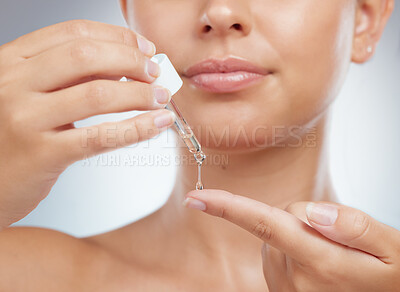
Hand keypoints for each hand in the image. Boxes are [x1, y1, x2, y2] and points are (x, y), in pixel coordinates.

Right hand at [0, 20, 174, 228]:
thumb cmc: (12, 138)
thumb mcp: (30, 95)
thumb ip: (68, 78)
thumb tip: (122, 66)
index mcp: (12, 62)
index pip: (72, 33)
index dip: (116, 37)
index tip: (144, 47)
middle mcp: (13, 83)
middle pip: (86, 57)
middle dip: (131, 61)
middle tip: (155, 73)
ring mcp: (26, 118)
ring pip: (97, 94)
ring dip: (140, 94)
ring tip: (161, 98)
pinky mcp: (42, 154)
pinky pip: (101, 136)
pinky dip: (137, 127)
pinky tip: (158, 123)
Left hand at [183, 189, 399, 291]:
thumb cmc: (392, 280)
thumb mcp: (391, 249)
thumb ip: (353, 226)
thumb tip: (311, 211)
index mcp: (321, 263)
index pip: (264, 225)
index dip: (227, 208)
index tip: (196, 198)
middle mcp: (295, 278)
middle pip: (280, 219)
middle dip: (304, 218)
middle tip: (340, 238)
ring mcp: (286, 288)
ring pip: (276, 236)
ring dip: (299, 235)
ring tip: (332, 255)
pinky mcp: (282, 290)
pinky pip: (276, 253)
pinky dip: (293, 249)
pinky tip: (318, 264)